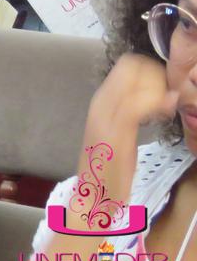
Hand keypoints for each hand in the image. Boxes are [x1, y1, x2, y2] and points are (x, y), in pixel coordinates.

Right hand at [72, 54, 177, 205]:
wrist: (93, 196)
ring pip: (138, 80)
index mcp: (101, 99)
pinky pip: (141, 104)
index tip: (161, 90)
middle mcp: (101, 102)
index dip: (151, 70)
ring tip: (166, 110)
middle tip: (166, 100)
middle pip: (133, 66)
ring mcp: (107, 115)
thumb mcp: (118, 131)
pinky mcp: (118, 132)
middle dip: (158, 77)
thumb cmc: (109, 166)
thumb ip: (132, 110)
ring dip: (160, 90)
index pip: (127, 64)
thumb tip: (160, 94)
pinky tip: (164, 115)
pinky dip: (159, 104)